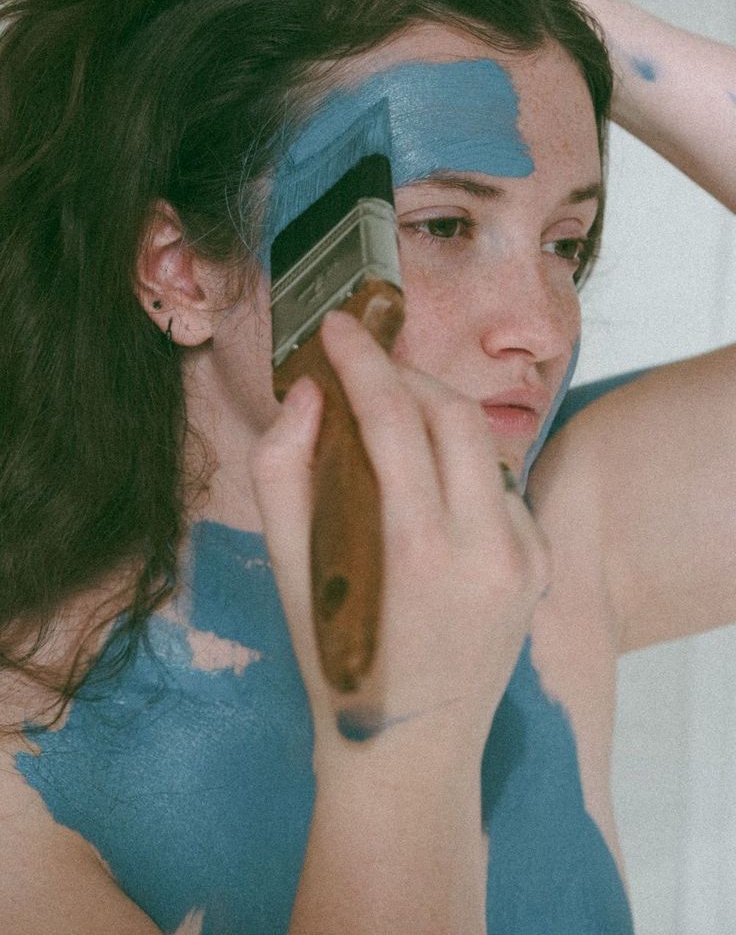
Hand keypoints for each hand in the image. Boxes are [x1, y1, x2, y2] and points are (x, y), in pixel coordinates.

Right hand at [253, 311, 547, 767]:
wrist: (409, 754)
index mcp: (419, 550)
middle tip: (361, 366)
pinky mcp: (540, 565)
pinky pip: (499, 484)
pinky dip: (458, 462)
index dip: (362, 360)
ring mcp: (524, 556)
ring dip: (433, 414)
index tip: (336, 326)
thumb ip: (284, 472)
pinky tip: (426, 479)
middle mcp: (487, 546)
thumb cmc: (336, 665)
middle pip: (453, 413)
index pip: (395, 418)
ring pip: (483, 444)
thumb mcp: (289, 572)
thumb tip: (307, 393)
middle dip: (404, 373)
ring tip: (387, 416)